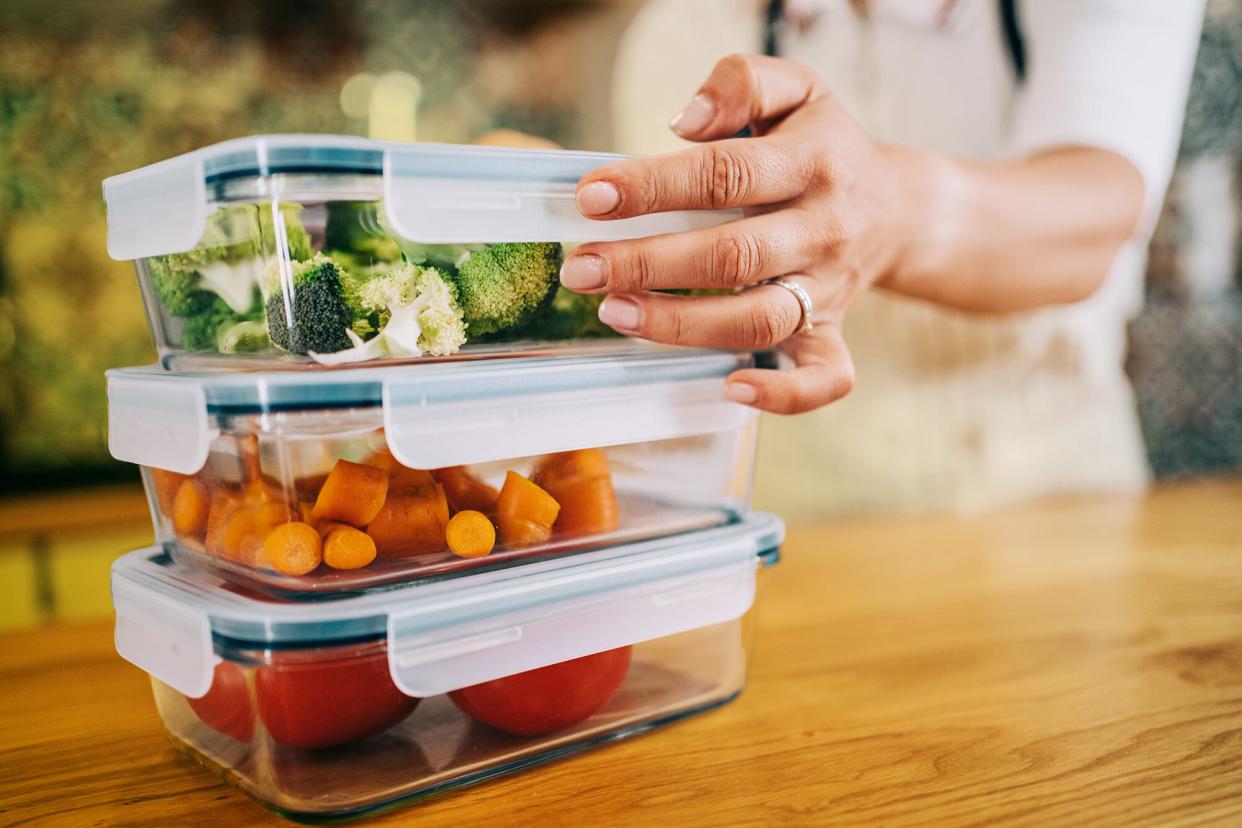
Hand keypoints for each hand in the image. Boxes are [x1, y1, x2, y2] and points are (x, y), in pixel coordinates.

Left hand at [561, 54, 916, 413]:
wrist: (896, 206)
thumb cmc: (822, 147)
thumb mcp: (796, 90)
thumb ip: (742, 83)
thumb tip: (686, 121)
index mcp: (810, 162)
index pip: (724, 175)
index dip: (654, 186)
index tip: (592, 196)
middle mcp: (822, 229)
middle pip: (732, 255)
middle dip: (647, 264)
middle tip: (582, 269)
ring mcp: (828, 289)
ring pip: (759, 318)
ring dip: (682, 324)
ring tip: (615, 313)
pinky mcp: (832, 333)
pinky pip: (825, 378)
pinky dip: (783, 395)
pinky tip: (728, 387)